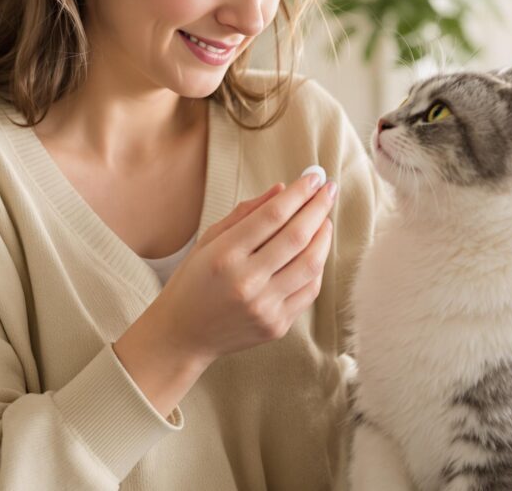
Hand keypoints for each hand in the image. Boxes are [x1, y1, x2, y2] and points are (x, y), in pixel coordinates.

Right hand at [151, 171, 337, 365]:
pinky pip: (309, 291)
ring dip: (324, 236)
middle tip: (328, 189)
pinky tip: (315, 250)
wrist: (183, 335)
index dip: (298, 193)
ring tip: (324, 219)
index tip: (313, 177)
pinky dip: (317, 266)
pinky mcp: (276, 326)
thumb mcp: (209, 240)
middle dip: (318, 208)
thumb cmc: (193, 281)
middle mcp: (246, 282)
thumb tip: (282, 188)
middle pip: (297, 237)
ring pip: (311, 264)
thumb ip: (245, 213)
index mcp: (224, 256)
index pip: (272, 215)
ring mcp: (263, 307)